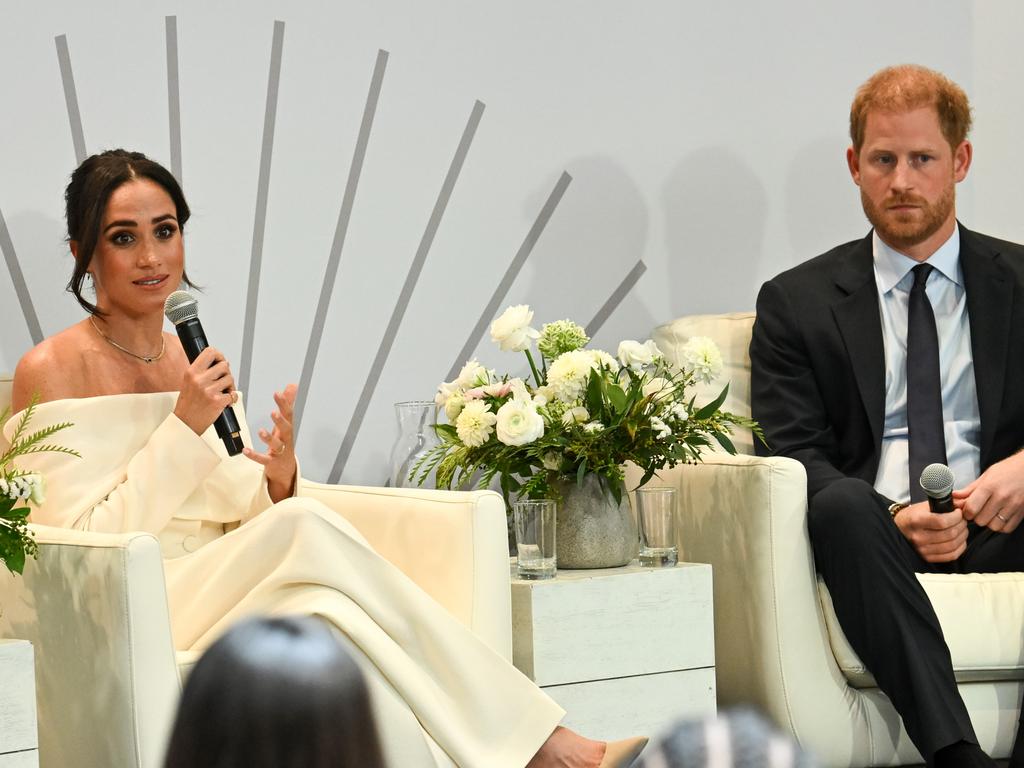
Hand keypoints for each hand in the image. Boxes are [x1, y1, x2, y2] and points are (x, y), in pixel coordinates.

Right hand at [173, 347, 236, 435]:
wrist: (186, 423)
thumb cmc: (188, 404)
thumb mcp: (188, 382)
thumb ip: (201, 371)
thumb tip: (217, 361)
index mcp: (191, 372)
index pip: (210, 352)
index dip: (219, 355)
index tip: (220, 360)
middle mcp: (200, 380)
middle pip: (224, 365)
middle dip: (226, 373)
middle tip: (222, 380)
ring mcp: (209, 390)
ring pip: (230, 379)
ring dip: (229, 386)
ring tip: (222, 392)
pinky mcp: (217, 401)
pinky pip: (233, 394)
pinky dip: (232, 398)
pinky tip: (225, 401)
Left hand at [243, 384, 297, 502]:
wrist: (286, 468)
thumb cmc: (284, 442)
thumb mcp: (285, 422)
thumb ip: (287, 404)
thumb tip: (292, 386)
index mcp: (287, 429)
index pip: (288, 414)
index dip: (284, 403)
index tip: (277, 393)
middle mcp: (285, 439)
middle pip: (286, 429)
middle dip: (280, 421)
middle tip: (274, 412)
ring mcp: (280, 452)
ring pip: (276, 445)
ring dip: (268, 438)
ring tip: (261, 431)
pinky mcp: (272, 462)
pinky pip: (264, 459)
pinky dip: (255, 455)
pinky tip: (245, 450)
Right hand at [893, 501, 967, 561]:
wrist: (899, 528)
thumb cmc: (912, 516)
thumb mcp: (924, 506)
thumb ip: (943, 504)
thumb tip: (962, 504)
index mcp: (916, 521)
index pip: (942, 521)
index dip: (956, 517)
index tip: (958, 513)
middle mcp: (918, 537)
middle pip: (950, 534)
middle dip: (961, 525)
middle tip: (962, 520)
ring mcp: (923, 549)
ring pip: (953, 545)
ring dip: (962, 536)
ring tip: (961, 529)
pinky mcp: (927, 557)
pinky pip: (951, 555)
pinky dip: (960, 548)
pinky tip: (959, 540)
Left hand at [953, 451, 1023, 532]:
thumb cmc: (1008, 470)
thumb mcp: (986, 476)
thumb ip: (970, 489)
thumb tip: (955, 497)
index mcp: (989, 486)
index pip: (971, 508)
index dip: (965, 512)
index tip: (966, 510)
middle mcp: (1002, 497)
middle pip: (981, 520)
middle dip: (976, 518)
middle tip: (978, 511)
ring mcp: (1013, 506)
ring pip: (993, 526)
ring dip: (988, 523)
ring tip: (989, 514)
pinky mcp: (1022, 512)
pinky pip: (1007, 528)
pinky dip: (1001, 526)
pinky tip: (999, 517)